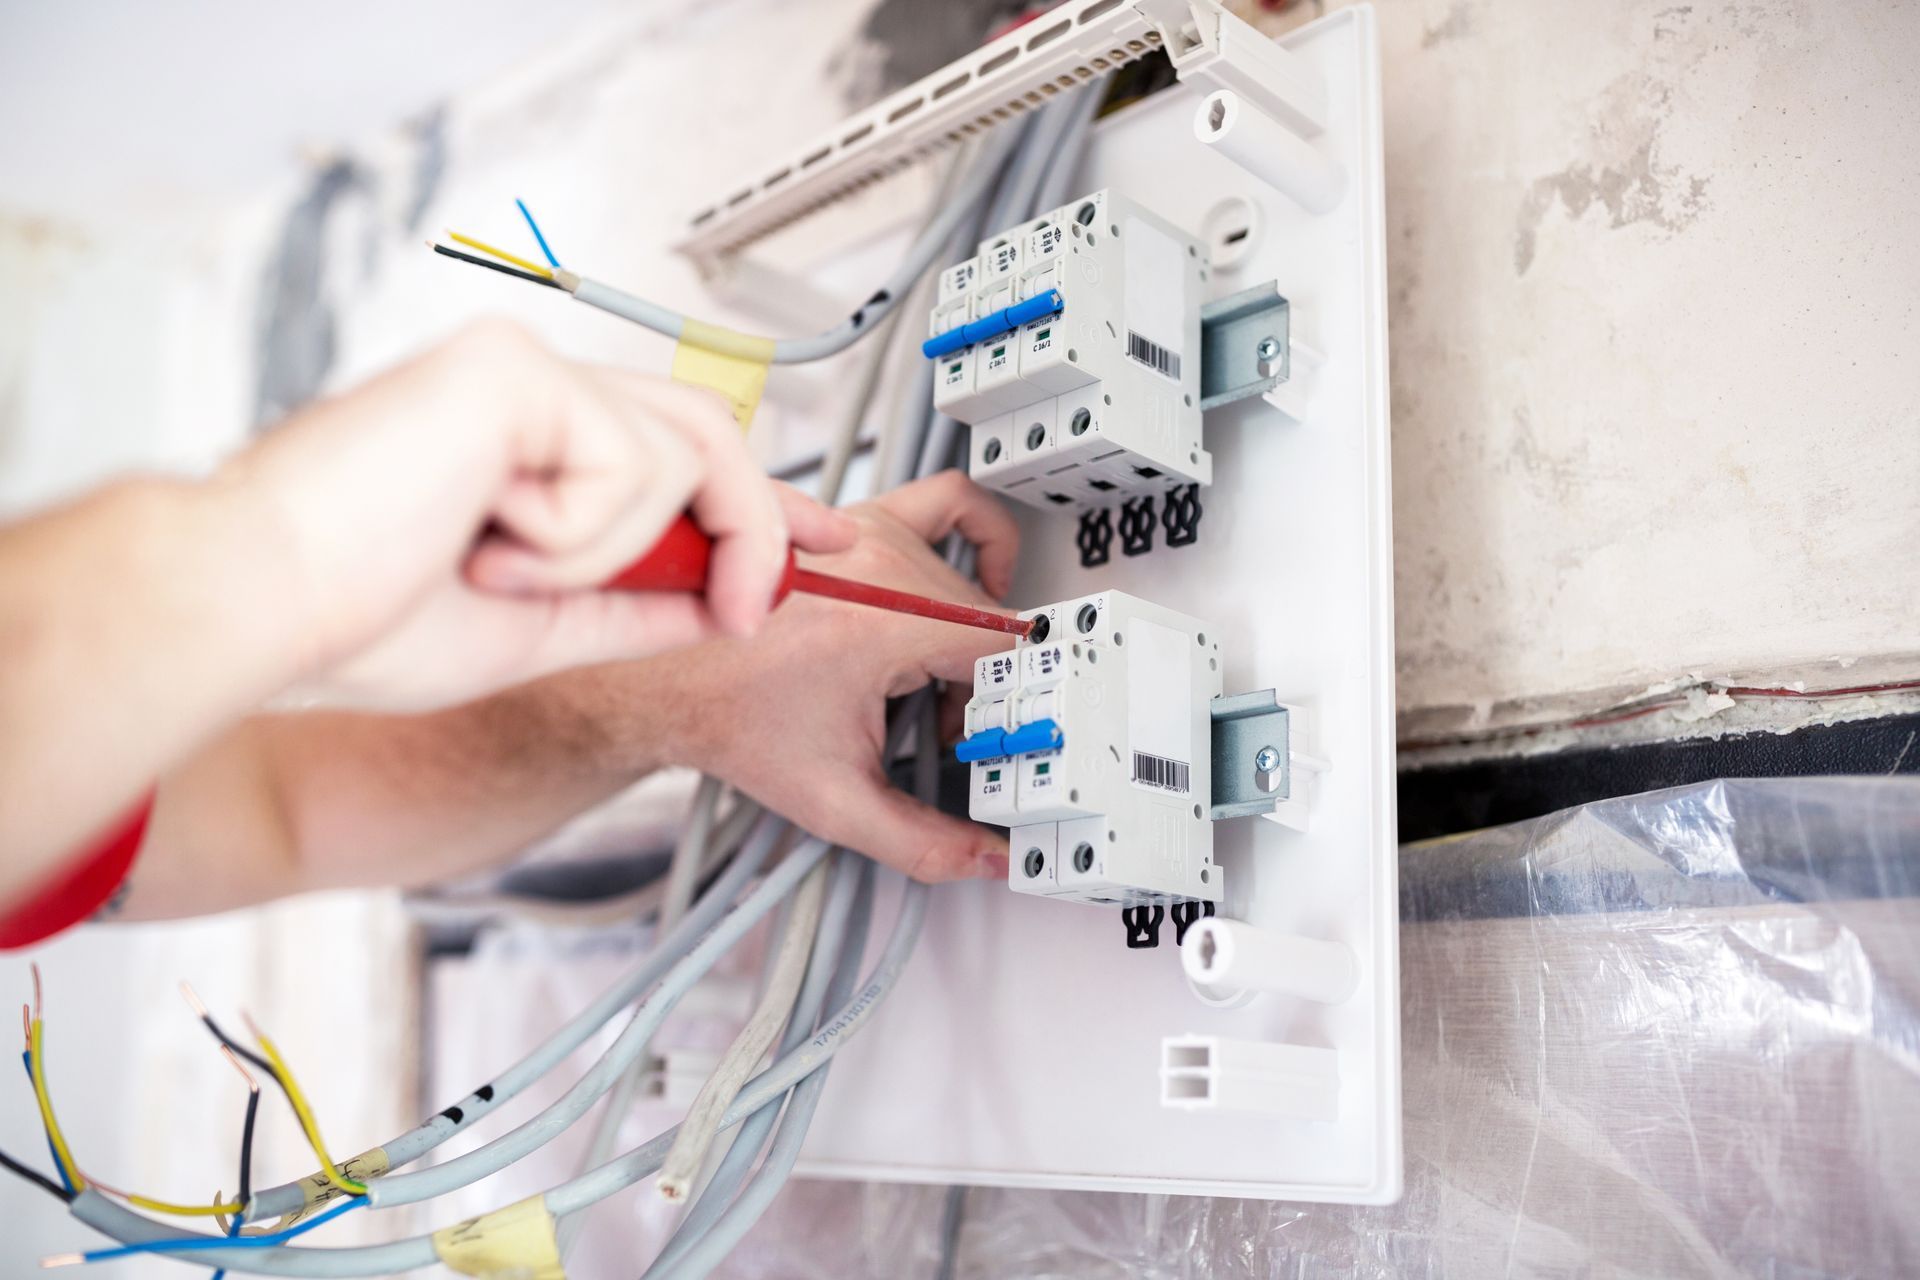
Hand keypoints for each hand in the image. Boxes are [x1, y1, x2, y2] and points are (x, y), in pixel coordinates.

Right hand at [231, 321, 855, 708]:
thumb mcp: (535, 624)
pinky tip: (485, 537)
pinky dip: (574, 534)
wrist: (259, 612)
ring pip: (677, 458)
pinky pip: (630, 465)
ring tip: (502, 569)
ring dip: (612, 551)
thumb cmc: (353, 619)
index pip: (678, 451)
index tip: (829, 537)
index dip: (764, 498)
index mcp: (526, 448)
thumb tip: (721, 598)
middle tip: (741, 607)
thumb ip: (632, 601)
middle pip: (705, 438)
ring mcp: (522, 370)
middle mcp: (528, 393)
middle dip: (750, 530)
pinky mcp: (515, 369)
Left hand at [650, 470, 1020, 880]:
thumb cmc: (727, 717)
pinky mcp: (858, 521)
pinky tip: (961, 579)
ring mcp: (871, 531)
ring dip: (971, 633)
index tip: (975, 739)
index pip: (1006, 654)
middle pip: (990, 623)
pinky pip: (948, 501)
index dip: (1002, 708)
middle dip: (977, 686)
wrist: (660, 675)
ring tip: (941, 674)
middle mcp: (883, 563)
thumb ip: (921, 842)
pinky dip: (974, 537)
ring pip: (973, 578)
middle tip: (940, 728)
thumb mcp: (835, 800)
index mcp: (888, 621)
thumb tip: (984, 859)